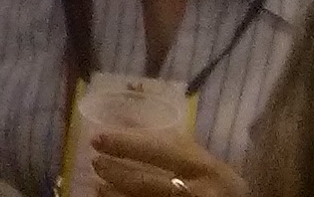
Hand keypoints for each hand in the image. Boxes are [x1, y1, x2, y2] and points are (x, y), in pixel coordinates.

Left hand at [90, 122, 247, 196]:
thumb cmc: (217, 181)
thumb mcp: (201, 159)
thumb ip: (170, 144)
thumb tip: (124, 124)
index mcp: (202, 165)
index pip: (157, 152)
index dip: (124, 145)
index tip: (97, 139)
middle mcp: (196, 191)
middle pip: (146, 182)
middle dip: (115, 172)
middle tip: (95, 163)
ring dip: (115, 194)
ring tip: (98, 185)